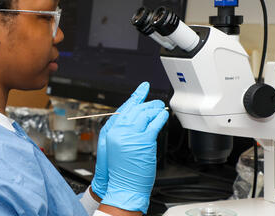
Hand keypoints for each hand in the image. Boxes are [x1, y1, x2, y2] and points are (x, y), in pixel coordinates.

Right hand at [91, 82, 150, 198]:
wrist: (122, 186)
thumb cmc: (119, 171)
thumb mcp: (114, 147)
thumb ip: (122, 131)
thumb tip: (135, 119)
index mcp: (111, 130)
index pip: (124, 108)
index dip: (135, 97)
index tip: (142, 89)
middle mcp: (120, 130)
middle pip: (136, 109)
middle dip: (147, 103)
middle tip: (156, 103)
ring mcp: (132, 135)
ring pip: (145, 114)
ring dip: (155, 109)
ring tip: (160, 109)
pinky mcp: (144, 141)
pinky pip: (154, 124)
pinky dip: (160, 117)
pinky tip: (163, 115)